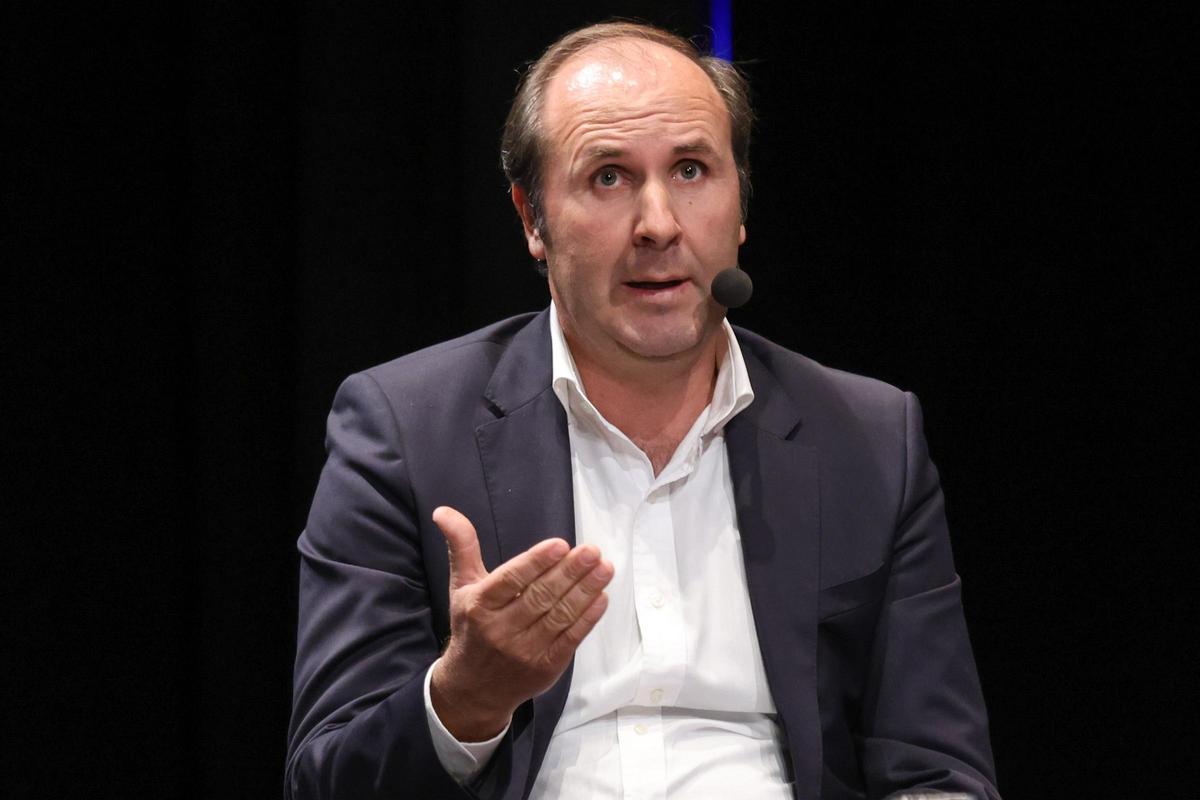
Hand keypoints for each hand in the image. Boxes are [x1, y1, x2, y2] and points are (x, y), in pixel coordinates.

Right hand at [429, 505, 611, 741]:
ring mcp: (524, 651)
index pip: (510, 580)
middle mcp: (500, 629)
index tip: (560, 544)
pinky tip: (601, 598)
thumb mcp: (462, 586)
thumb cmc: (472, 627)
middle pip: (540, 597)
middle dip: (569, 572)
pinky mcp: (545, 667)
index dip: (536, 562)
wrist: (473, 689)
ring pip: (559, 616)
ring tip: (605, 568)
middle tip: (593, 551)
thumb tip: (444, 511)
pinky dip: (587, 619)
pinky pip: (570, 640)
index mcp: (479, 605)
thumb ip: (462, 547)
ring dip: (585, 591)